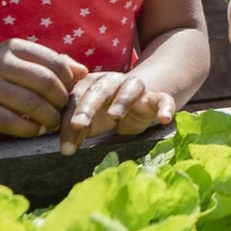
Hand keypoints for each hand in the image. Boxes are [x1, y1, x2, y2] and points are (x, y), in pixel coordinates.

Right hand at [0, 39, 88, 137]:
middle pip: (46, 83)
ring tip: (52, 124)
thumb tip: (83, 72)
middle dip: (61, 102)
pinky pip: (12, 123)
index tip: (71, 95)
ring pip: (31, 104)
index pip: (55, 63)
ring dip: (49, 119)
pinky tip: (36, 131)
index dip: (70, 82)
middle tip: (64, 112)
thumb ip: (53, 64)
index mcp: (13, 47)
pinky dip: (30, 130)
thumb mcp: (22, 63)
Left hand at [58, 72, 177, 154]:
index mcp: (90, 84)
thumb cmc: (108, 110)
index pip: (75, 100)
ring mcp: (135, 88)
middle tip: (78, 125)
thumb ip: (76, 130)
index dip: (68, 120)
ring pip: (130, 88)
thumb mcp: (91, 120)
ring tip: (115, 116)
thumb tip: (65, 148)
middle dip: (87, 107)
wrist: (142, 98)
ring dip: (122, 100)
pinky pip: (163, 100)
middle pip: (98, 90)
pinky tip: (164, 119)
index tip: (65, 145)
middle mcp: (112, 82)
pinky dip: (165, 107)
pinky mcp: (157, 98)